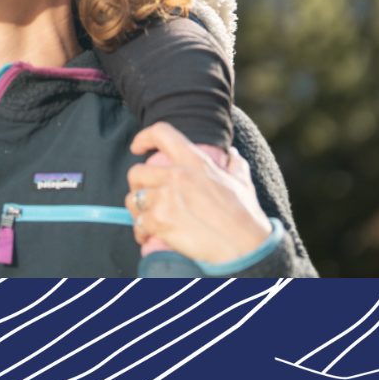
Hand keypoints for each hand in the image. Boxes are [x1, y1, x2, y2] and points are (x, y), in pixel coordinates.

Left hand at [125, 122, 272, 265]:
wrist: (244, 246)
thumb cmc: (245, 214)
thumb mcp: (241, 181)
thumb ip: (234, 164)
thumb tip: (232, 154)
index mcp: (194, 160)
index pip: (160, 133)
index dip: (143, 138)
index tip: (137, 148)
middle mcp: (176, 175)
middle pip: (137, 171)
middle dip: (137, 185)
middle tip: (145, 195)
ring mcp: (166, 198)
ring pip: (133, 198)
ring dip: (137, 210)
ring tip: (146, 218)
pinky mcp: (160, 221)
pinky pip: (138, 223)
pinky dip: (140, 231)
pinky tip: (148, 236)